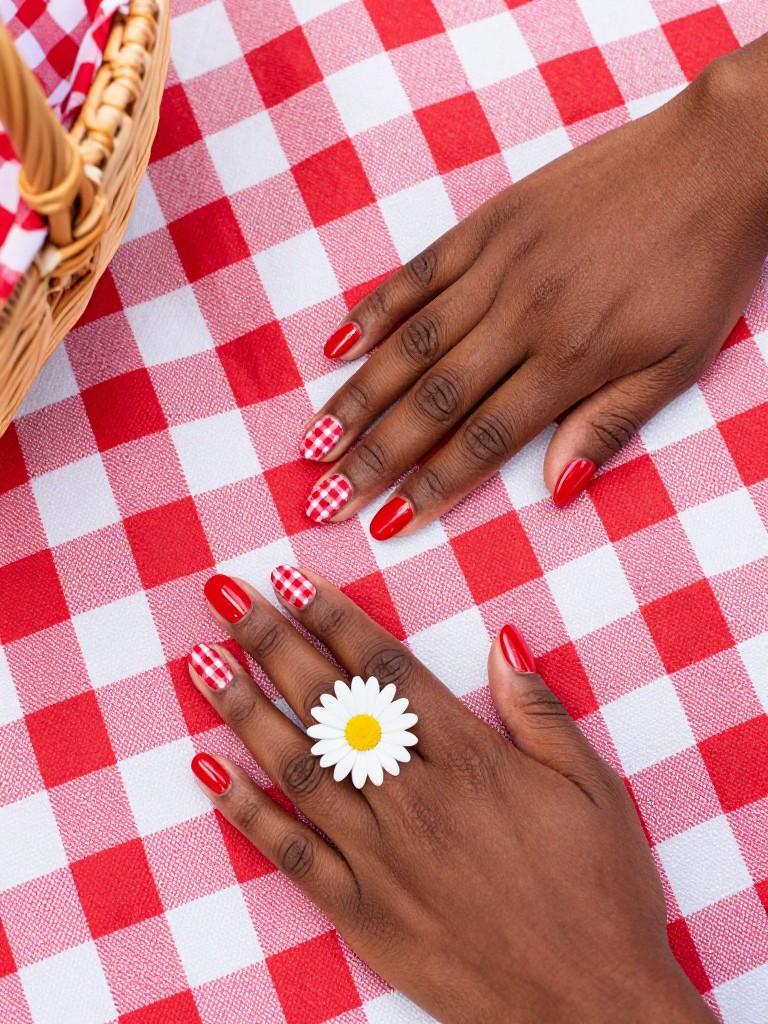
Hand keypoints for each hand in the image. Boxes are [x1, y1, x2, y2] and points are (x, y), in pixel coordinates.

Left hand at [189, 568, 714, 1023]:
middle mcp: (414, 799)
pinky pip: (292, 853)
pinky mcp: (362, 912)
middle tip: (227, 599)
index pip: (384, 669)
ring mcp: (381, 857)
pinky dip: (246, 811)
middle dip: (273, 643)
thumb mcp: (593, 788)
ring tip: (204, 661)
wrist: (590, 1008)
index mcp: (470, 759)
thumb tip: (500, 641)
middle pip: (330, 705)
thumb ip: (539, 711)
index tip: (290, 580)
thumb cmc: (600, 894)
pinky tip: (210, 772)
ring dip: (245, 710)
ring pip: (298, 767)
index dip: (332, 617)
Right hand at [300, 43, 767, 535]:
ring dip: (357, 396)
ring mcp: (501, 262)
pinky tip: (336, 346)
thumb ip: (609, 425)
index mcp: (573, 358)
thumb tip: (555, 489)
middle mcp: (524, 313)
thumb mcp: (677, 363)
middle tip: (322, 498)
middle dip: (373, 456)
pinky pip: (419, 271)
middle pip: (432, 399)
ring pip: (412, 342)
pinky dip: (375, 309)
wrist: (717, 159)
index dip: (431, 486)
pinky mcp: (491, 222)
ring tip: (314, 441)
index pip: (485, 439)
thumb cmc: (702, 269)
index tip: (385, 521)